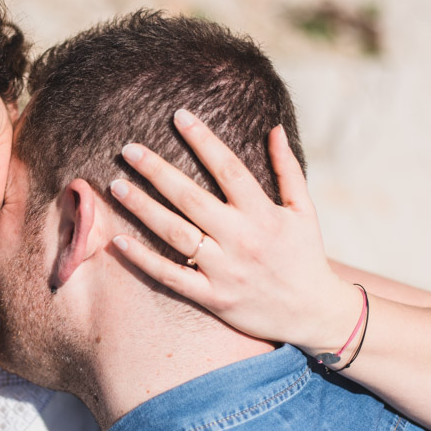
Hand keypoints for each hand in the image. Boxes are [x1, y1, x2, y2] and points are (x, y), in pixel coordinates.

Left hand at [109, 109, 361, 354]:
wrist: (314, 315)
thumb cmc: (306, 256)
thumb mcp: (305, 211)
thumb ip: (287, 169)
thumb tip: (274, 127)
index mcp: (263, 214)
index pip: (228, 169)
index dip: (203, 140)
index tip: (178, 116)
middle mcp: (241, 239)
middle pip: (191, 198)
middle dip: (157, 171)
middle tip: (129, 149)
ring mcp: (224, 270)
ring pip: (175, 233)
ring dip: (143, 208)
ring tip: (116, 185)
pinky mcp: (212, 297)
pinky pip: (171, 276)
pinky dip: (144, 259)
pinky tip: (118, 239)